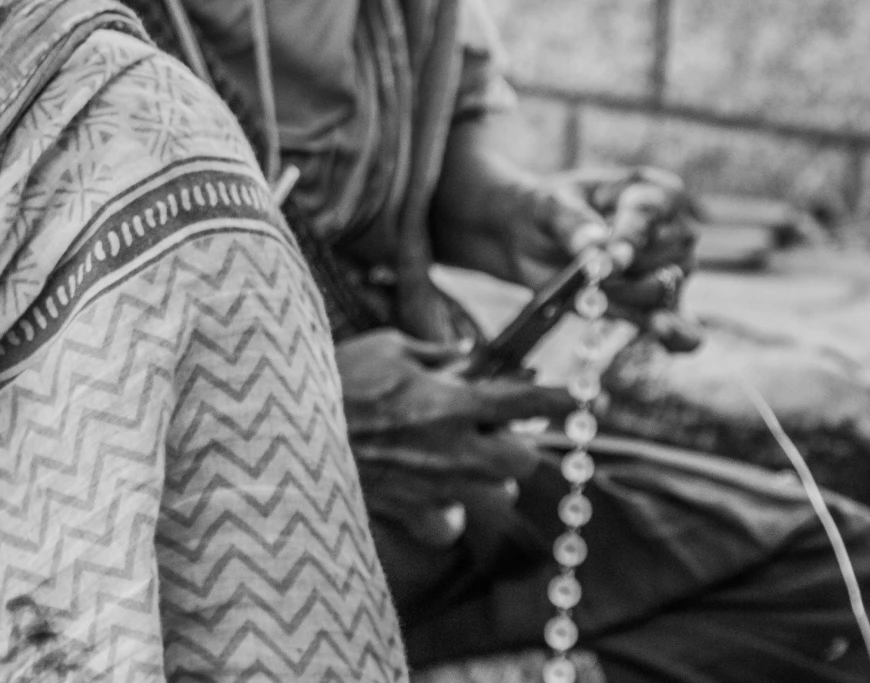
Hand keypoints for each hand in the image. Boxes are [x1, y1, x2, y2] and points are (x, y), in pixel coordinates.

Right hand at [338, 329, 573, 548]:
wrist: (289, 427)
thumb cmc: (337, 377)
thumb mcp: (389, 346)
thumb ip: (436, 354)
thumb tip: (466, 356)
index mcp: (453, 402)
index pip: (529, 403)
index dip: (563, 398)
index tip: (580, 396)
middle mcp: (454, 451)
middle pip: (524, 462)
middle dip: (516, 444)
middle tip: (491, 426)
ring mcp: (436, 487)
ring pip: (494, 493)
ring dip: (485, 473)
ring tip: (455, 451)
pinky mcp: (412, 511)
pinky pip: (450, 524)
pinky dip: (449, 511)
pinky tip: (434, 490)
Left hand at [522, 169, 702, 351]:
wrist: (531, 238)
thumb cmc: (549, 210)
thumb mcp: (549, 204)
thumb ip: (572, 222)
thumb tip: (596, 248)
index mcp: (653, 191)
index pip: (649, 216)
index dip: (628, 240)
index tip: (607, 263)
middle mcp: (674, 229)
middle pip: (662, 256)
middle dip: (621, 271)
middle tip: (587, 272)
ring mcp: (674, 269)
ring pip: (662, 291)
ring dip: (623, 296)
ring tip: (592, 288)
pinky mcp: (660, 305)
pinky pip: (685, 329)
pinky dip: (675, 335)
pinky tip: (658, 330)